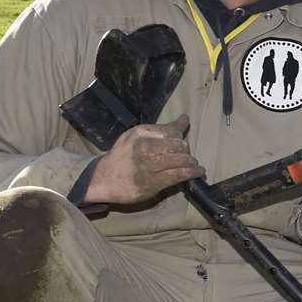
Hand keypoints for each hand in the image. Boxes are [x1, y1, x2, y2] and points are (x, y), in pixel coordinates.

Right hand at [84, 115, 204, 204]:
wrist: (103, 179)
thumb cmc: (123, 156)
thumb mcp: (137, 136)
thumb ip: (162, 129)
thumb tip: (185, 118)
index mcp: (140, 132)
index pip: (172, 131)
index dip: (180, 138)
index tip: (181, 145)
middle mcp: (144, 147)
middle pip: (179, 145)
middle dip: (186, 151)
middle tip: (187, 157)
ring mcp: (148, 166)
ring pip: (181, 160)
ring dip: (191, 163)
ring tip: (194, 165)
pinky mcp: (152, 182)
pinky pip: (179, 175)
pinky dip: (193, 173)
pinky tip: (198, 172)